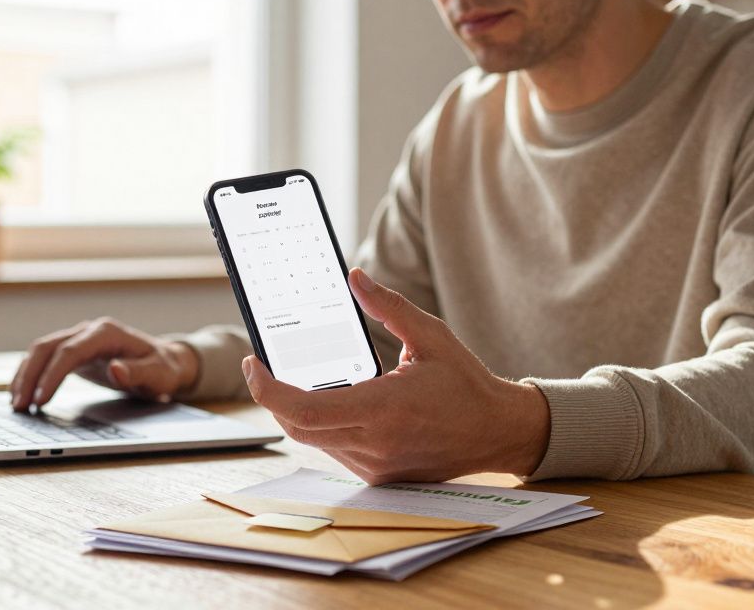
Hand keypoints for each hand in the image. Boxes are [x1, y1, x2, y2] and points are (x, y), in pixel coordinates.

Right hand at [9, 317, 199, 410]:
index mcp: (107, 333)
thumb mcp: (158, 375)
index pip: (70, 351)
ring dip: (25, 375)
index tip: (40, 399)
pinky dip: (30, 374)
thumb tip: (116, 370)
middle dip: (30, 376)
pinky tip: (21, 394)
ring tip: (16, 404)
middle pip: (48, 347)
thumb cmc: (162, 369)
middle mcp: (89, 330)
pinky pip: (45, 358)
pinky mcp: (73, 350)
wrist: (165, 361)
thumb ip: (138, 372)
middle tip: (19, 406)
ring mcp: (79, 338)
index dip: (52, 375)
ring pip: (41, 351)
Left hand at [243, 268, 549, 483]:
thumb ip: (388, 307)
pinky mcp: (378, 475)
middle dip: (271, 397)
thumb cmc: (465, 384)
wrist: (498, 433)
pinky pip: (334, 449)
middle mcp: (375, 443)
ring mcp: (375, 465)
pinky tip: (328, 400)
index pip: (304, 409)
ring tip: (295, 378)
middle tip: (262, 367)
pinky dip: (322, 425)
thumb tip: (355, 278)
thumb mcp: (431, 335)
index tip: (254, 364)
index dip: (268, 389)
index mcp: (384, 409)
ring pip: (313, 440)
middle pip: (297, 427)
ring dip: (298, 411)